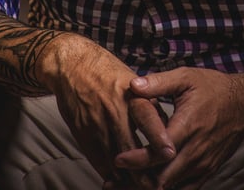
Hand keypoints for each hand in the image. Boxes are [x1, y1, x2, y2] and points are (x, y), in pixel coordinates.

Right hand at [36, 34, 175, 186]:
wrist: (72, 66)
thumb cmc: (107, 73)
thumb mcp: (133, 82)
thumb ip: (149, 105)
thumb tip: (167, 127)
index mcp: (132, 95)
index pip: (148, 118)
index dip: (159, 137)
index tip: (171, 153)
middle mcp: (115, 111)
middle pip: (132, 148)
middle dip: (145, 170)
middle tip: (157, 185)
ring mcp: (97, 124)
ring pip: (115, 160)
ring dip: (128, 177)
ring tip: (139, 186)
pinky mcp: (83, 134)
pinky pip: (99, 161)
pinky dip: (110, 174)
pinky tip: (119, 179)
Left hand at [115, 67, 243, 189]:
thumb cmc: (214, 88)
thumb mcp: (186, 77)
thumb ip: (159, 82)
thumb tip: (133, 85)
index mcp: (188, 126)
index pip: (159, 153)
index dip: (137, 160)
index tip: (118, 159)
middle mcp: (196, 151)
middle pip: (163, 178)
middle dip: (138, 180)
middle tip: (114, 177)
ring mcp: (203, 164)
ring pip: (172, 187)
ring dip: (150, 185)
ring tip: (126, 183)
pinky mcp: (207, 171)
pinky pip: (185, 189)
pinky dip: (167, 188)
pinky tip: (151, 182)